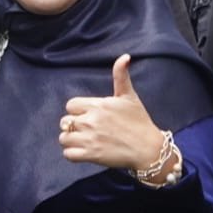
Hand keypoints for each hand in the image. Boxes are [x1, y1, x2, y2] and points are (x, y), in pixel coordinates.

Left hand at [59, 55, 167, 170]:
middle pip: (65, 121)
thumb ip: (121, 76)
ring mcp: (90, 139)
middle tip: (87, 130)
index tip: (88, 115)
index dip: (77, 111)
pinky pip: (68, 154)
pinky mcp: (91, 155)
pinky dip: (72, 154)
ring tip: (83, 141)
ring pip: (63, 138)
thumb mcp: (129, 96)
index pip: (70, 105)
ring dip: (70, 140)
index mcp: (98, 105)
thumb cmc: (139, 121)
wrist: (148, 149)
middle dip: (73, 125)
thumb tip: (125, 56)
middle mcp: (91, 121)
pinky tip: (83, 152)